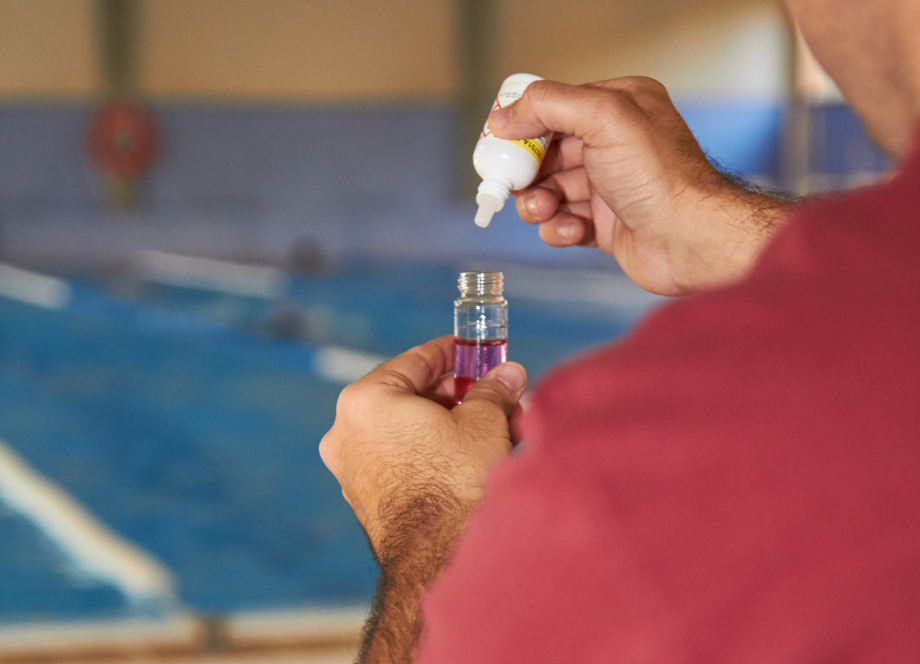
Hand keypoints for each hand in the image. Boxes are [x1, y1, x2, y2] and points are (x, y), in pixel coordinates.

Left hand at [319, 335, 526, 559]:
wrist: (443, 558)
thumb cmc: (458, 483)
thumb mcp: (484, 421)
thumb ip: (492, 391)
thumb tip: (508, 375)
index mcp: (365, 401)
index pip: (414, 360)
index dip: (452, 352)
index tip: (474, 350)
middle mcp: (346, 433)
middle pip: (410, 397)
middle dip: (458, 395)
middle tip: (494, 392)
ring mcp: (353, 470)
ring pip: (409, 432)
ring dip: (451, 425)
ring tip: (496, 427)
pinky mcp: (367, 500)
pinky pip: (403, 460)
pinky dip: (434, 452)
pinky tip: (474, 456)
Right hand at [489, 77, 793, 295]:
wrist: (689, 239)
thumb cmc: (658, 176)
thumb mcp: (604, 118)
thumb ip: (549, 105)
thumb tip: (504, 117)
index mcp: (619, 105)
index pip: (555, 105)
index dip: (523, 123)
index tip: (499, 141)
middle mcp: (614, 143)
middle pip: (544, 151)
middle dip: (526, 170)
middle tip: (515, 182)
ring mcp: (608, 186)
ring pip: (548, 190)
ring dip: (538, 202)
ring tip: (546, 210)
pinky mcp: (604, 224)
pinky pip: (562, 222)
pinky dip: (559, 229)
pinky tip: (574, 231)